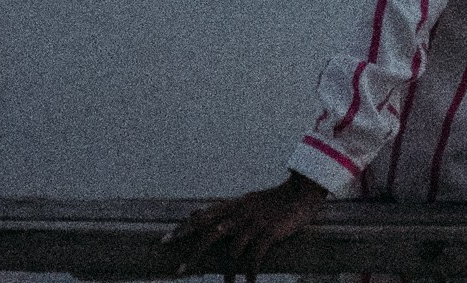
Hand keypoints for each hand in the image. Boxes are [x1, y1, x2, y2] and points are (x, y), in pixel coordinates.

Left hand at [162, 172, 327, 278]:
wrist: (301, 193)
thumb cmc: (274, 202)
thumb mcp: (247, 202)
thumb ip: (228, 211)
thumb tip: (204, 217)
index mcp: (233, 205)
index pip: (202, 216)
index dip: (183, 228)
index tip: (165, 241)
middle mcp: (240, 212)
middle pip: (210, 233)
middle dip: (194, 253)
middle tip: (179, 271)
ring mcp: (254, 222)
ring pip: (232, 251)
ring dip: (228, 273)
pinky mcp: (270, 232)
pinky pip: (255, 256)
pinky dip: (250, 272)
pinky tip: (250, 282)